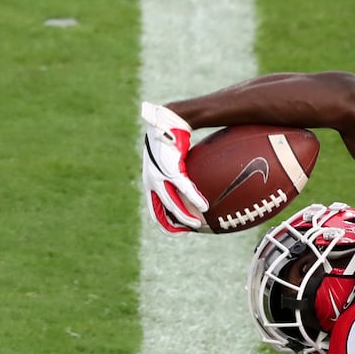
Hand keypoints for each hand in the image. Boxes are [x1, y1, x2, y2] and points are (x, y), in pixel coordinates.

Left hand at [140, 101, 206, 232]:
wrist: (169, 122)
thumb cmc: (174, 141)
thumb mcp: (175, 162)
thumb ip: (181, 177)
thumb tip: (197, 187)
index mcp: (150, 182)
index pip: (154, 209)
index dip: (164, 223)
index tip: (179, 232)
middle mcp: (151, 181)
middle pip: (161, 210)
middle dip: (174, 224)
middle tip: (189, 231)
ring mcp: (159, 175)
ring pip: (171, 202)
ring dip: (184, 215)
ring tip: (197, 224)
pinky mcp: (170, 168)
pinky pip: (183, 188)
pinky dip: (193, 198)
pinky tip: (204, 206)